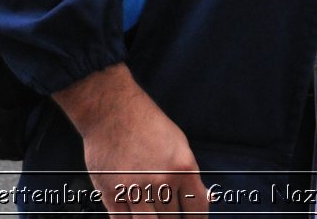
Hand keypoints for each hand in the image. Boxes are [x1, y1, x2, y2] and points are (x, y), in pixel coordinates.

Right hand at [53, 64, 210, 215]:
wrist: (110, 109)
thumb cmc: (146, 123)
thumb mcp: (178, 144)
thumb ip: (191, 176)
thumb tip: (205, 200)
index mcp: (183, 168)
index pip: (197, 211)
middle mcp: (161, 180)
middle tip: (168, 213)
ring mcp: (135, 189)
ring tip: (152, 212)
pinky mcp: (112, 193)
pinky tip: (135, 214)